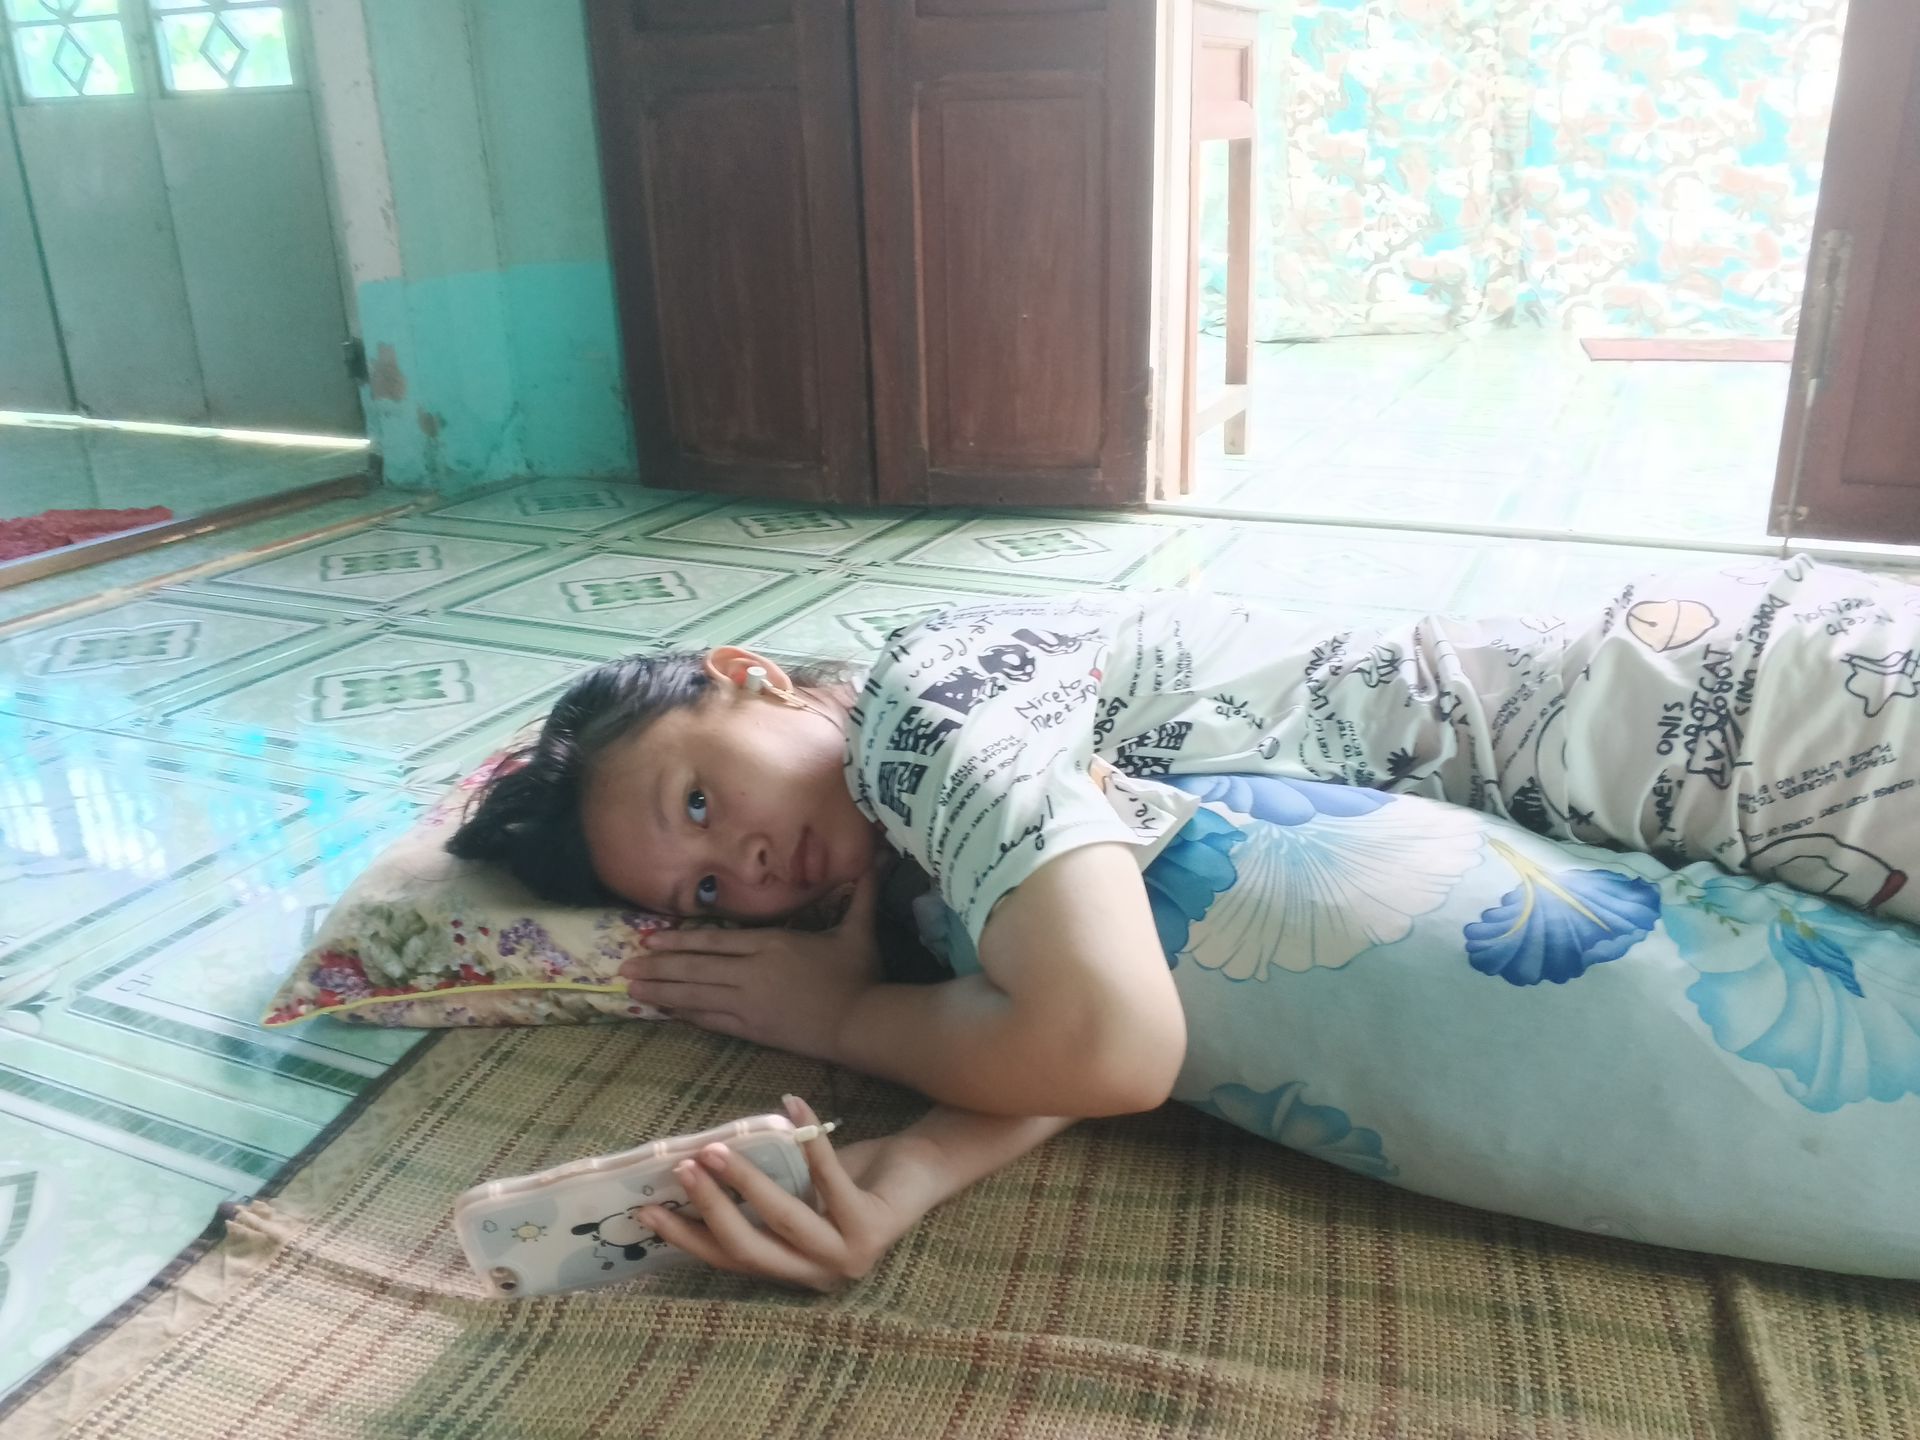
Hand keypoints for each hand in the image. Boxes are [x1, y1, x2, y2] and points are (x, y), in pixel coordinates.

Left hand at [619, 866, 883, 1060]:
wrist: (860, 1023)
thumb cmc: (859, 976)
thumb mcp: (860, 930)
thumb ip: (862, 894)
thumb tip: (877, 857)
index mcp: (772, 944)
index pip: (716, 940)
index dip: (680, 939)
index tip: (651, 938)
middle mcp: (752, 972)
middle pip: (696, 966)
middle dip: (658, 966)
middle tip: (624, 967)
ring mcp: (749, 1003)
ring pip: (696, 994)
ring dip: (662, 991)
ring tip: (632, 989)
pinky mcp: (753, 1029)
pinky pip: (711, 1020)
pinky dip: (686, 1014)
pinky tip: (666, 1011)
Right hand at [638, 1096, 937, 1291]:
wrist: (921, 1173)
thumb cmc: (851, 1178)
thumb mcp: (797, 1186)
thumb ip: (757, 1188)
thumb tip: (695, 1163)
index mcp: (793, 1270)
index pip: (729, 1260)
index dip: (687, 1238)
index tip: (646, 1212)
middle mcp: (817, 1276)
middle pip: (749, 1249)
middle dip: (710, 1208)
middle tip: (682, 1169)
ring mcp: (847, 1257)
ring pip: (783, 1219)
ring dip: (746, 1180)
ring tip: (717, 1146)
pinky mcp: (873, 1227)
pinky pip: (830, 1178)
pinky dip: (808, 1137)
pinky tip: (791, 1105)